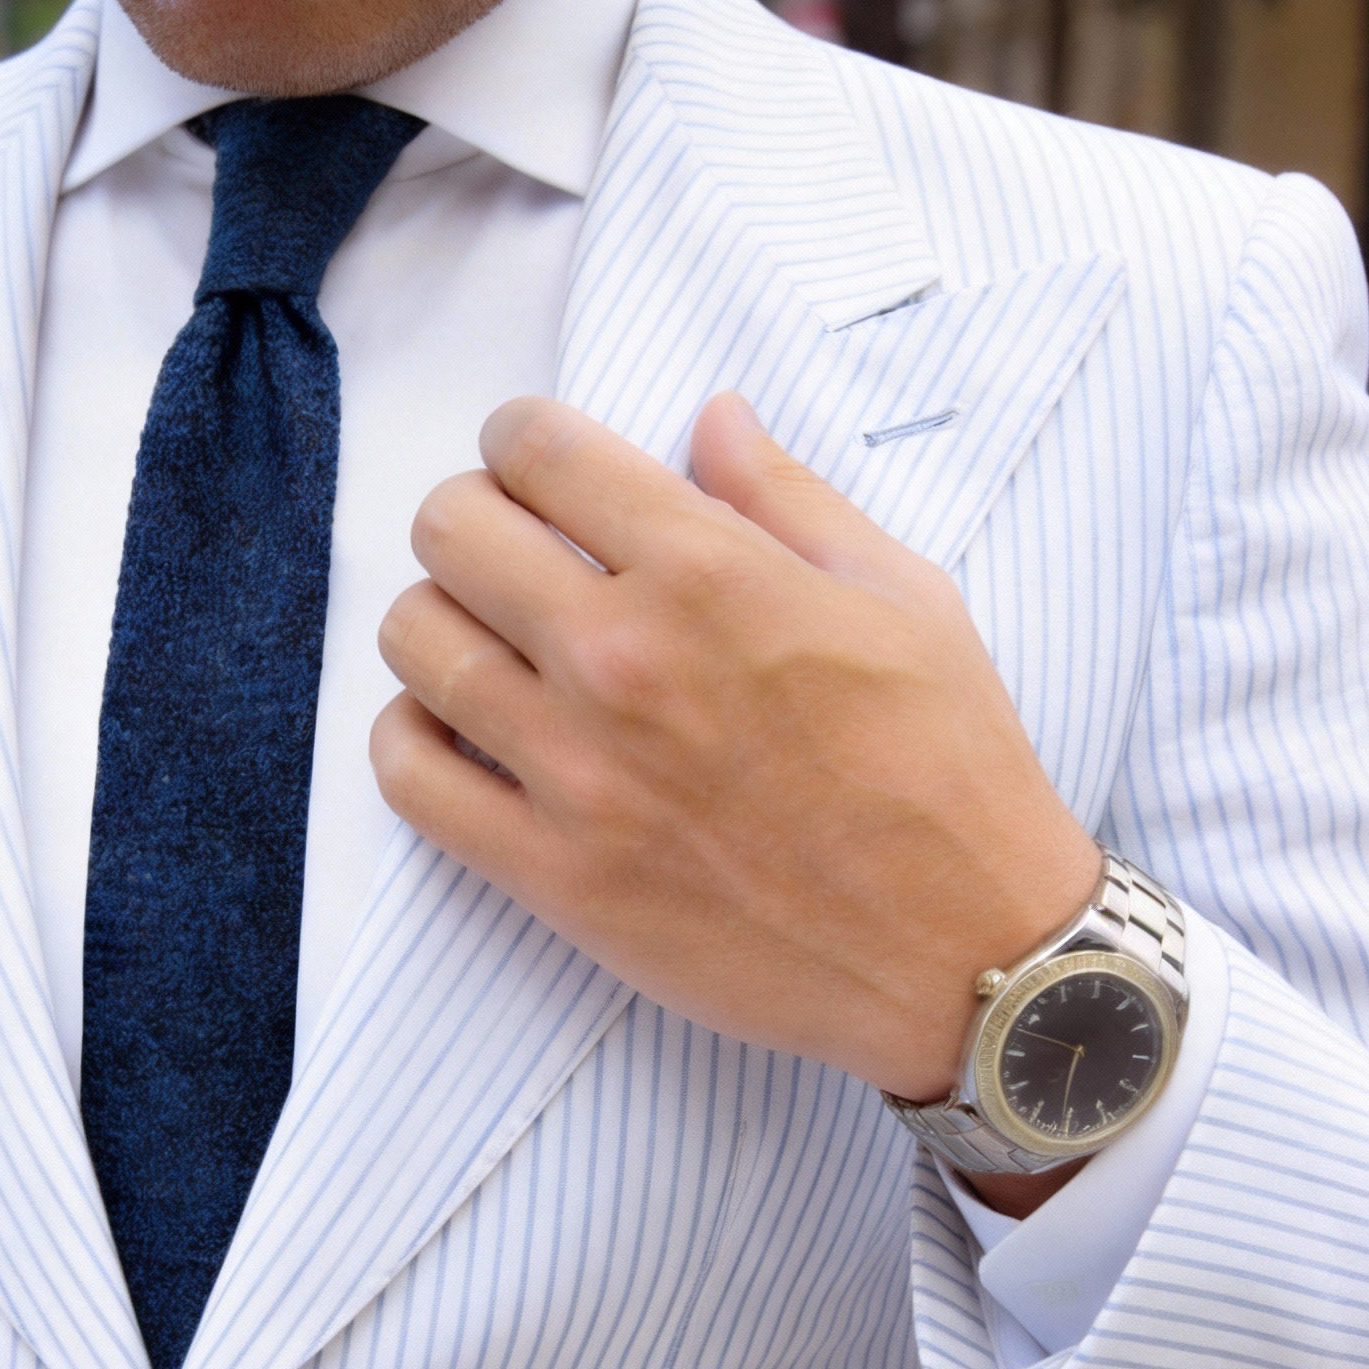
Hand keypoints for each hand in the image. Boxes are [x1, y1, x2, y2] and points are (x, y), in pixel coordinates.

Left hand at [370, 393, 1101, 1105]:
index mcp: (709, 572)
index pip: (536, 448)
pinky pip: (410, 779)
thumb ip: (786, 497)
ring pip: (414, 644)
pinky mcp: (551, 873)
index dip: (520, 438)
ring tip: (486, 644)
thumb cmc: (946, 769)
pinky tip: (457, 731)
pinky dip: (409, 738)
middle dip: (470, 519)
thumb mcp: (900, 596)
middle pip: (450, 531)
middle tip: (509, 552)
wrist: (960, 953)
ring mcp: (575, 772)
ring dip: (436, 622)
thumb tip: (709, 416)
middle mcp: (622, 659)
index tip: (534, 466)